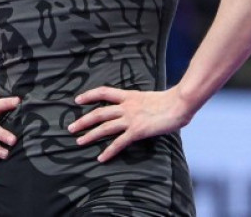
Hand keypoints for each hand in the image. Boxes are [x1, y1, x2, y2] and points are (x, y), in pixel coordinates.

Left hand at [67, 87, 190, 162]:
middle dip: (83, 121)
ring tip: (79, 141)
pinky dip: (109, 151)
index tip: (77, 100)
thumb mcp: (150, 98)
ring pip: (104, 127)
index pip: (103, 92)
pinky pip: (119, 143)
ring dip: (90, 135)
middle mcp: (126, 106)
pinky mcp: (137, 131)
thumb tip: (140, 110)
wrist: (179, 103)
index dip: (89, 96)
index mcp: (129, 95)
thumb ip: (141, 104)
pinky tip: (101, 158)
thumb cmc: (170, 100)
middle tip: (70, 128)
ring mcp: (131, 118)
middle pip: (99, 113)